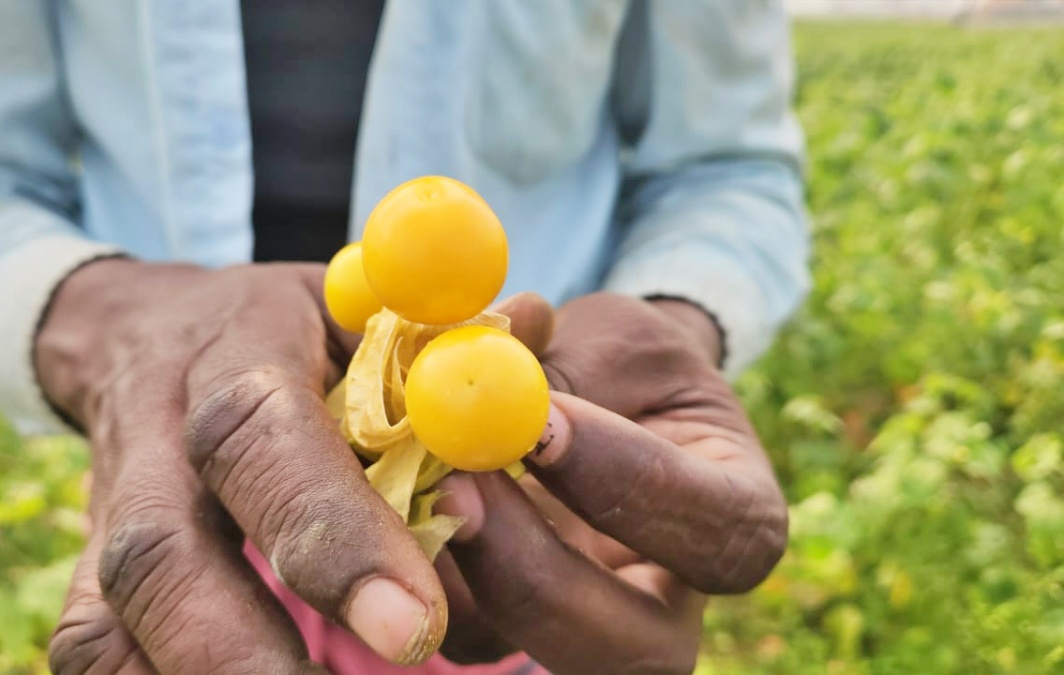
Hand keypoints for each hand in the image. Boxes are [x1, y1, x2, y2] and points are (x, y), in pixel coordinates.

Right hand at [37, 259, 448, 673]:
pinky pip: (97, 650)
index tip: (412, 625)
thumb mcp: (365, 307)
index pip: (261, 435)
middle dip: (246, 651)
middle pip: (163, 551)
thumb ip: (435, 359)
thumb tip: (510, 422)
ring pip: (108, 620)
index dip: (328, 531)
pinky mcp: (90, 572)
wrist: (147, 333)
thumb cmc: (290, 328)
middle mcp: (156, 436)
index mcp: (236, 350)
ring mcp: (110, 513)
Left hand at [435, 293, 787, 673]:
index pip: (716, 531)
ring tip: (414, 483)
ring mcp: (591, 625)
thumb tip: (498, 338)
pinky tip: (388, 501)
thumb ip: (561, 355)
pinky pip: (464, 629)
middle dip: (538, 575)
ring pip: (535, 652)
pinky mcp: (511, 623)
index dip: (627, 483)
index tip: (544, 420)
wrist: (594, 398)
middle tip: (459, 490)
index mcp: (737, 516)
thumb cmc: (622, 363)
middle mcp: (674, 597)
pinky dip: (417, 571)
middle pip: (637, 647)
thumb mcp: (611, 338)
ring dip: (461, 575)